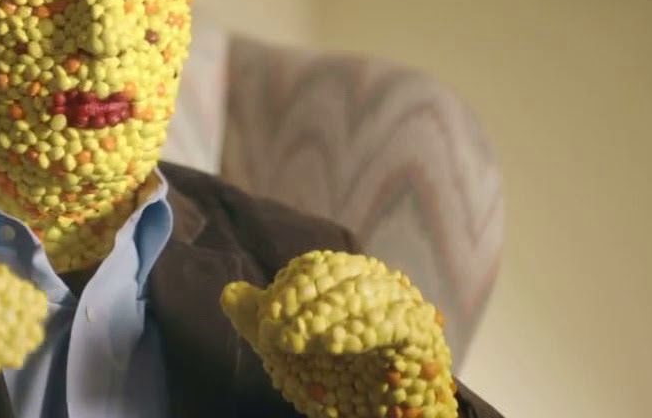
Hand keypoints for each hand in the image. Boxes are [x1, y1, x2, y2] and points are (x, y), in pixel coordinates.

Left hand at [221, 251, 456, 417]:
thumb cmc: (344, 382)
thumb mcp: (292, 354)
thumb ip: (263, 324)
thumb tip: (229, 293)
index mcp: (350, 281)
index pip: (318, 268)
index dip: (290, 287)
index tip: (265, 315)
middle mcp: (380, 286)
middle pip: (340, 276)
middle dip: (302, 301)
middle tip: (272, 331)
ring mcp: (405, 306)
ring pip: (363, 295)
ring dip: (323, 315)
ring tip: (294, 340)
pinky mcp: (422, 334)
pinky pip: (392, 324)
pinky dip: (359, 331)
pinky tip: (332, 344)